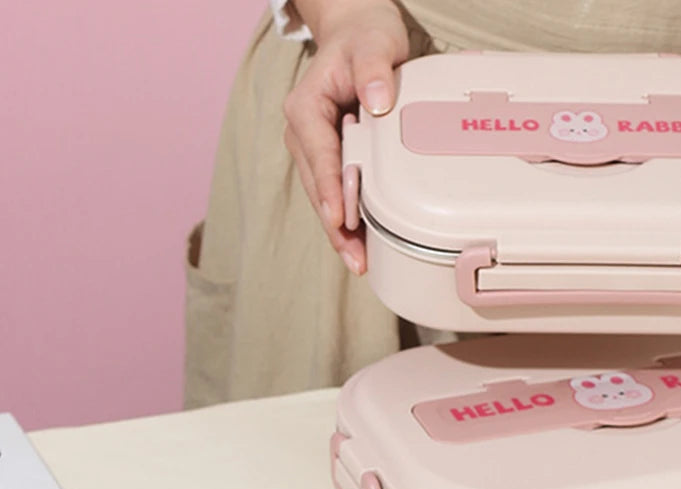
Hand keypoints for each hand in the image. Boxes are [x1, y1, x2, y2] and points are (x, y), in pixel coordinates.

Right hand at [284, 0, 408, 273]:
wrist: (358, 34)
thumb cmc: (364, 38)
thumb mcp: (373, 43)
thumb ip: (374, 69)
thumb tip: (377, 100)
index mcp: (307, 106)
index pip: (318, 154)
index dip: (330, 189)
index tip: (339, 218)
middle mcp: (304, 132)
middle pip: (319, 186)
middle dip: (335, 225)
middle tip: (355, 257)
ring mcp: (314, 149)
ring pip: (325, 196)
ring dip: (341, 231)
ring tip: (359, 261)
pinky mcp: (330, 159)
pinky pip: (337, 193)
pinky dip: (348, 220)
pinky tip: (362, 245)